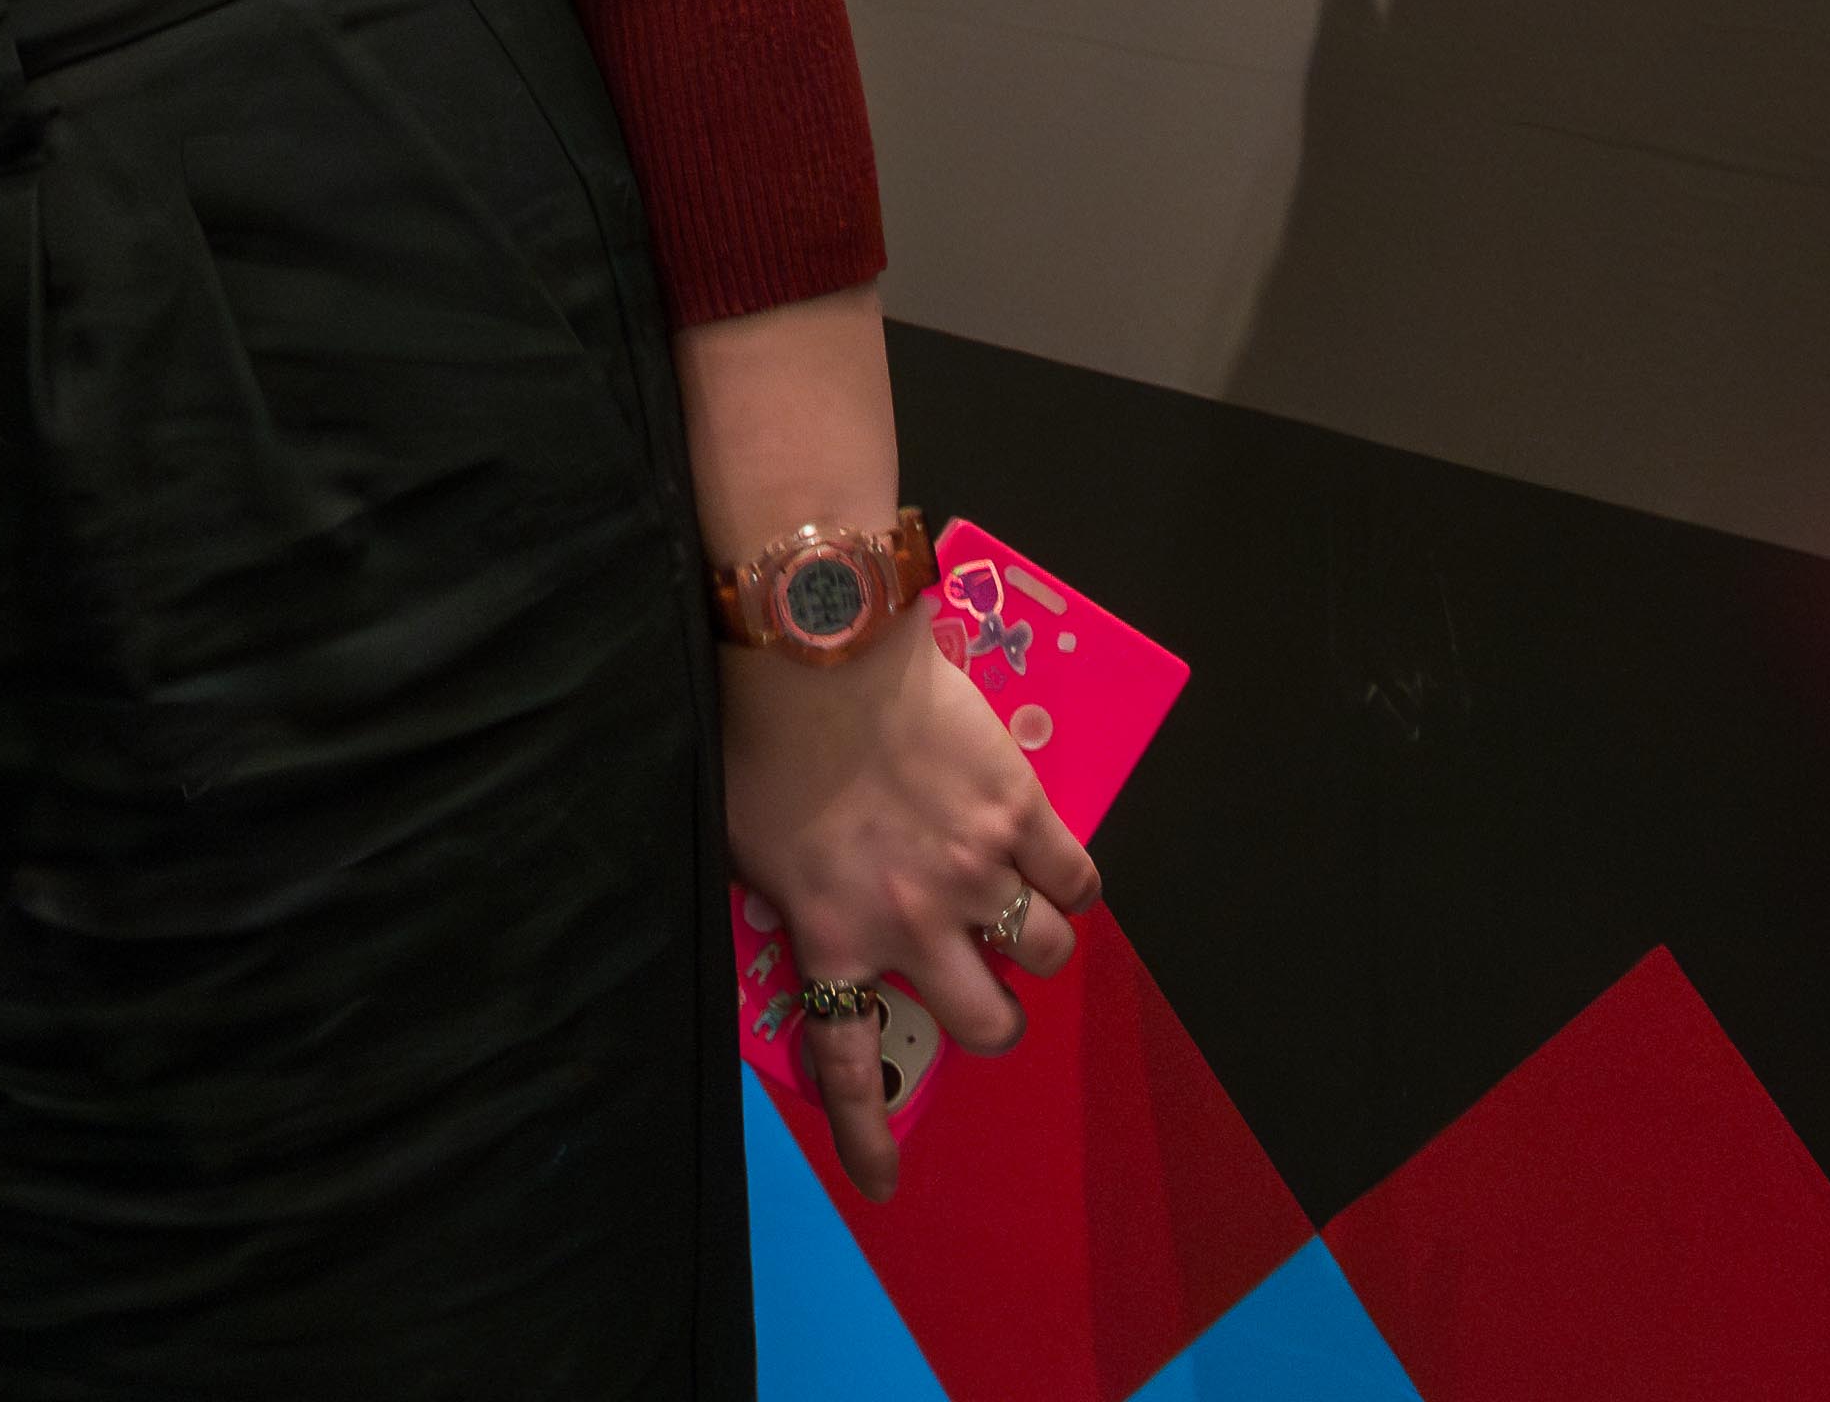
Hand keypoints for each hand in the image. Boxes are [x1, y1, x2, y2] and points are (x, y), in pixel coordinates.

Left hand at [724, 626, 1098, 1202]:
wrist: (814, 647)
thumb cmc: (759, 735)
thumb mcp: (751, 843)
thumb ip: (790, 900)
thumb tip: (808, 919)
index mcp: (834, 935)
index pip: (851, 1063)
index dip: (870, 1134)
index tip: (882, 1182)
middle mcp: (913, 924)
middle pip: (991, 1025)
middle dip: (994, 1016)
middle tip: (979, 982)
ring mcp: (975, 871)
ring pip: (1045, 957)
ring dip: (1035, 945)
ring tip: (1015, 911)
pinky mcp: (1020, 812)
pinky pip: (1078, 880)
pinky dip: (1072, 881)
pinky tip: (1052, 863)